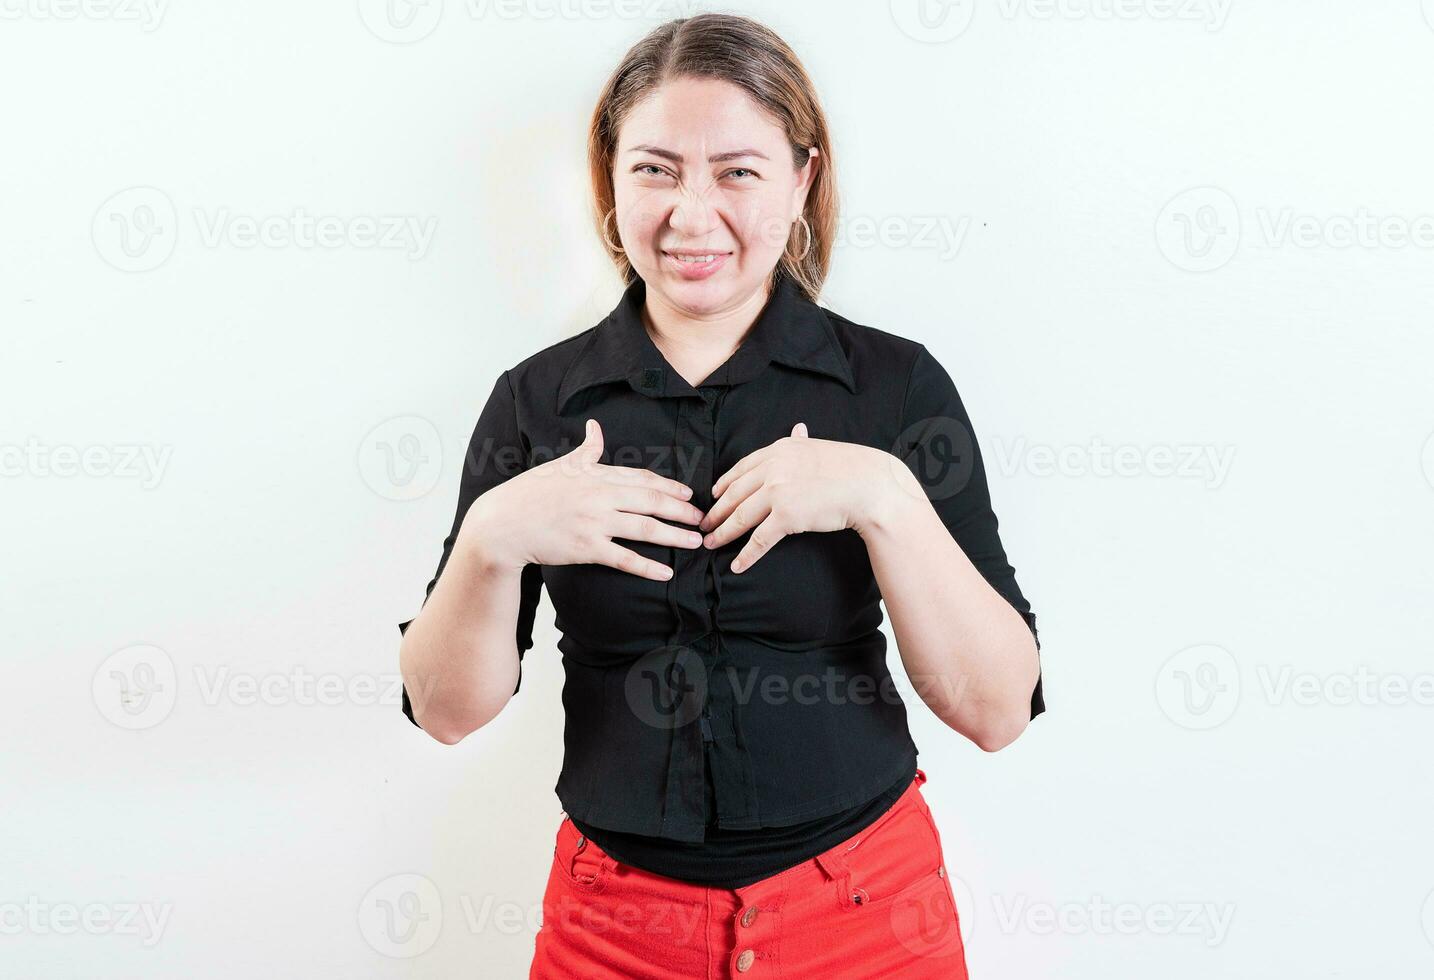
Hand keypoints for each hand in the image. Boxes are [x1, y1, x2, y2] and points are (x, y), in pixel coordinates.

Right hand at [460, 419, 704, 580]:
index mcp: (595, 474)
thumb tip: (595, 427)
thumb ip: (586, 450)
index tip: (689, 494)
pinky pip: (624, 558)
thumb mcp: (560, 465)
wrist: (501, 524)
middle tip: (703, 519)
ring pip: (645, 528)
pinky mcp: (586, 548)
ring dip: (674, 535)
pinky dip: (647, 566)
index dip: (669, 486)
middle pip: (651, 500)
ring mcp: (594, 522)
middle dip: (682, 510)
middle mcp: (599, 495)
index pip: (641, 477)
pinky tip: (665, 573)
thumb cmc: (529, 493)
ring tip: (695, 542)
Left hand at [699, 422, 913, 572]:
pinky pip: (759, 539)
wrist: (869, 485)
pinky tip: (737, 565)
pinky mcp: (786, 516)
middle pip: (735, 493)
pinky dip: (746, 555)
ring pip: (740, 517)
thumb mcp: (819, 447)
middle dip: (716, 510)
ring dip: (722, 532)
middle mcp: (773, 468)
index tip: (714, 494)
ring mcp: (778, 492)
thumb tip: (798, 427)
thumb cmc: (850, 467)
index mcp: (779, 450)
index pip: (742, 468)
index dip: (724, 483)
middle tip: (704, 523)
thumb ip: (801, 441)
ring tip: (711, 543)